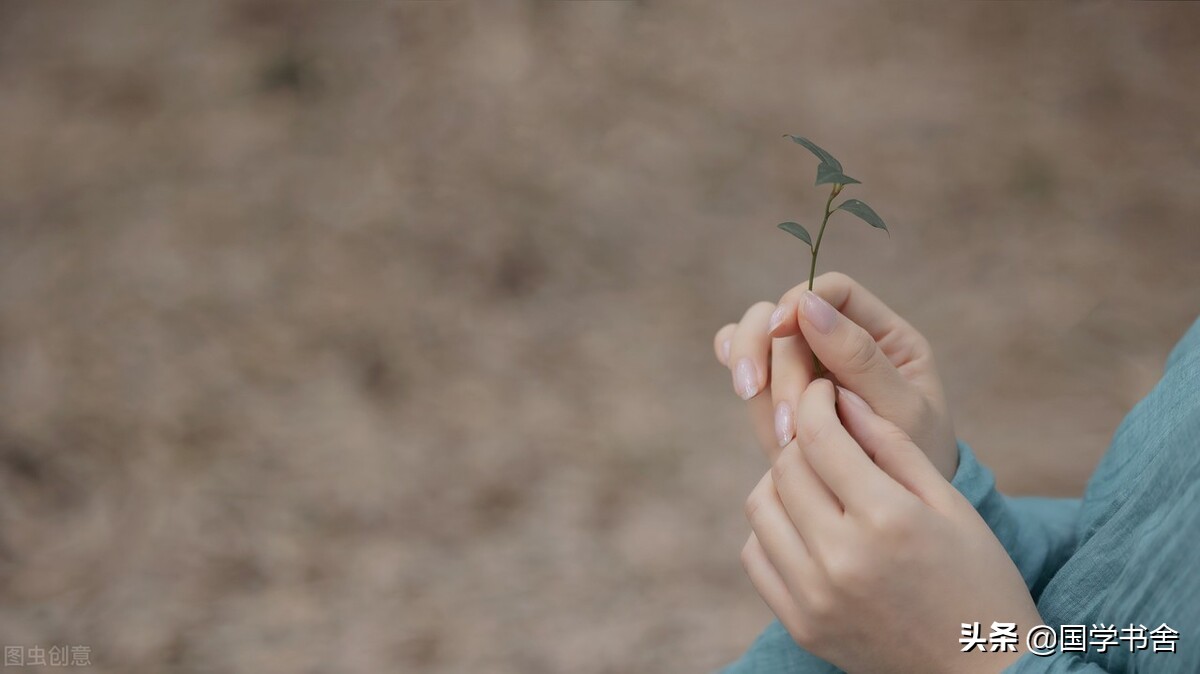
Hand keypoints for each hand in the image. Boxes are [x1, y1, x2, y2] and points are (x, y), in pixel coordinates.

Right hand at [714, 272, 957, 479]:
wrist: (898, 515)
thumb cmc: (917, 463)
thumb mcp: (903, 414)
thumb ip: (861, 360)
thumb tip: (807, 305)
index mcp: (885, 336)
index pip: (833, 291)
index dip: (799, 302)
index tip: (780, 331)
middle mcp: (841, 340)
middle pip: (787, 313)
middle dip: (775, 358)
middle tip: (784, 420)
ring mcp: (808, 363)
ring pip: (759, 333)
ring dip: (751, 364)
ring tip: (758, 407)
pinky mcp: (781, 388)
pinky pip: (747, 359)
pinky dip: (738, 364)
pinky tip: (744, 388)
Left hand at [741, 380, 1039, 673]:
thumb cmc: (978, 579)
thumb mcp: (949, 504)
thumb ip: (892, 446)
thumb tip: (843, 398)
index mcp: (887, 520)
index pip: (820, 437)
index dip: (815, 401)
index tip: (823, 391)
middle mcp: (842, 558)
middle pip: (785, 467)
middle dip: (798, 436)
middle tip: (818, 429)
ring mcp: (814, 597)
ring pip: (761, 507)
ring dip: (780, 481)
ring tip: (814, 478)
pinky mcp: (801, 623)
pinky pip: (757, 554)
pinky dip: (772, 528)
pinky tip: (805, 523)